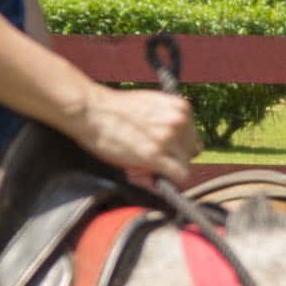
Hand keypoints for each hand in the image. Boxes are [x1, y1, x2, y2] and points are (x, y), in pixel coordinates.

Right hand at [67, 85, 198, 184]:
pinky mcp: (155, 156)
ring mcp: (168, 139)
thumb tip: (185, 144)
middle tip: (151, 158)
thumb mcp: (152, 105)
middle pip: (190, 152)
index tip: (162, 150)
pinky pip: (180, 176)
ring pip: (184, 165)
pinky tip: (155, 177)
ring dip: (167, 169)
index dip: (177, 147)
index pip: (193, 137)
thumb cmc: (116, 109)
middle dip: (173, 158)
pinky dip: (170, 180)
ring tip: (145, 163)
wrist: (92, 110)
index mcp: (180, 108)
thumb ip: (170, 119)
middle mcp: (179, 122)